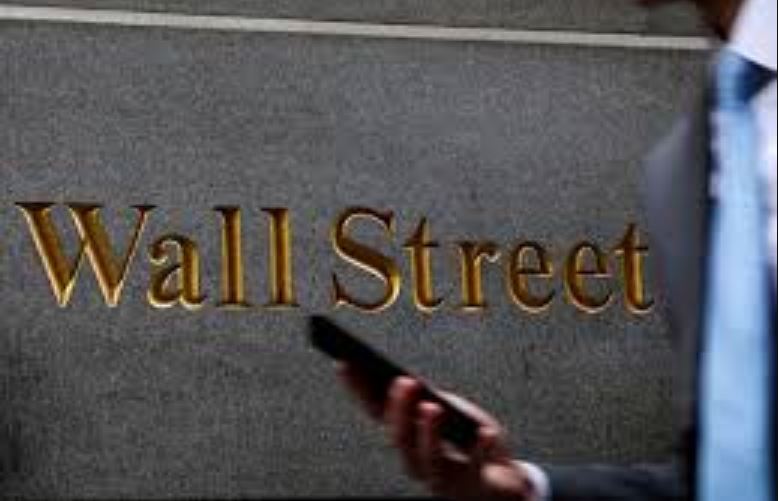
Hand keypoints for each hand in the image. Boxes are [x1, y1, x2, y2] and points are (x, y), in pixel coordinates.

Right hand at [338, 364, 535, 500]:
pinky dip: (482, 449)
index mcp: (408, 438)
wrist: (502, 487)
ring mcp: (445, 478)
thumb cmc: (471, 443)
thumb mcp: (451, 411)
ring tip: (432, 407)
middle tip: (403, 381)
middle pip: (400, 439)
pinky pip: (478, 468)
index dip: (359, 390)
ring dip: (428, 433)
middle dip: (398, 411)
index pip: (376, 412)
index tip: (345, 363)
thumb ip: (430, 399)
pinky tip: (486, 431)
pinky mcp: (477, 486)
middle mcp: (418, 462)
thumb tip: (407, 381)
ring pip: (429, 460)